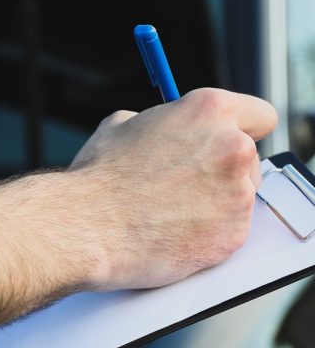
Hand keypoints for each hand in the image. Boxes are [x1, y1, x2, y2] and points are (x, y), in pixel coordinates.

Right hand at [69, 88, 276, 289]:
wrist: (86, 227)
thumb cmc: (98, 178)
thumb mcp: (122, 125)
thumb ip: (162, 124)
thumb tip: (167, 131)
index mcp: (210, 111)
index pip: (260, 115)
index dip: (241, 130)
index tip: (227, 145)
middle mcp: (233, 148)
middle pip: (251, 160)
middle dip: (224, 172)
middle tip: (188, 186)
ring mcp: (238, 195)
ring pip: (240, 199)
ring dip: (216, 205)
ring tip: (171, 213)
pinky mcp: (233, 236)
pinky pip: (230, 233)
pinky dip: (208, 236)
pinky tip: (175, 234)